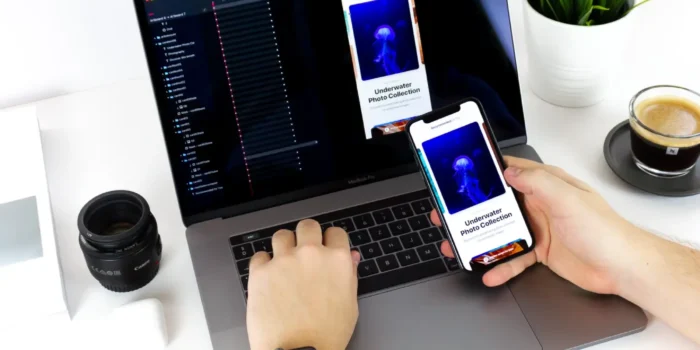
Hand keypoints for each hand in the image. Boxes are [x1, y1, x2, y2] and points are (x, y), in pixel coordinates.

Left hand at [246, 219, 361, 349]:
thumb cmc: (326, 335)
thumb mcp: (350, 305)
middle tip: (304, 251)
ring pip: (282, 235)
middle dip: (306, 236)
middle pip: (308, 226)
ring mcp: (284, 261)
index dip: (330, 241)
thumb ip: (349, 275)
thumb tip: (351, 257)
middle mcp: (311, 255)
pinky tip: (268, 277)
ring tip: (283, 263)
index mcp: (337, 261)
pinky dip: (263, 264)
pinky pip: (259, 256)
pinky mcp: (261, 272)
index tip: (326, 249)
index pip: (336, 233)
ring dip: (283, 246)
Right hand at [434, 156, 638, 294]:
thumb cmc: (604, 230)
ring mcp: (540, 227)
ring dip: (480, 238)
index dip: (486, 171)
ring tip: (458, 245)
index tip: (462, 174)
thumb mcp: (568, 199)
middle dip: (473, 209)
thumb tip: (509, 171)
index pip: (511, 171)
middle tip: (449, 213)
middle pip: (499, 203)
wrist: (623, 268)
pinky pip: (514, 257)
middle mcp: (541, 204)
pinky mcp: (541, 251)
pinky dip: (500, 265)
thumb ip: (537, 183)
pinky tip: (489, 272)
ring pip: (501, 230)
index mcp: (547, 185)